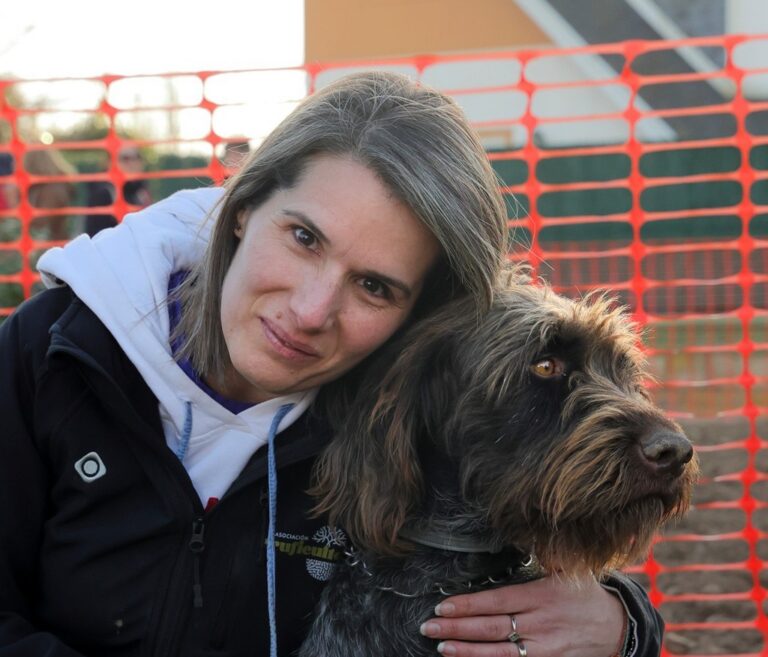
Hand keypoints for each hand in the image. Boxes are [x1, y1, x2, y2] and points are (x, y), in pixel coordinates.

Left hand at [419, 574, 625, 656]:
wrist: (617, 627)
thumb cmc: (583, 594)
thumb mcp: (565, 569)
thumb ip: (538, 555)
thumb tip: (513, 529)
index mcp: (541, 595)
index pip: (496, 601)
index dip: (468, 605)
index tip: (442, 606)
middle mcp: (540, 623)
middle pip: (492, 628)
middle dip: (457, 628)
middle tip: (428, 627)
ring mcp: (544, 649)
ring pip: (500, 653)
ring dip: (468, 651)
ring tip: (442, 647)